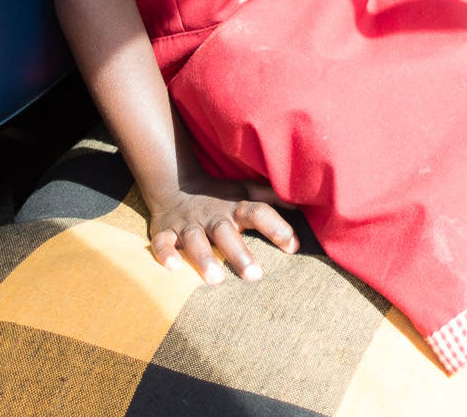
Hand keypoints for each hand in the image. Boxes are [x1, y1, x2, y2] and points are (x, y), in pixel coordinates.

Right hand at [147, 177, 298, 284]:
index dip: (276, 227)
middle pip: (226, 232)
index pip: (258, 212)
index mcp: (235, 207)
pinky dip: (165, 254)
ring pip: (194, 239)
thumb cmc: (221, 197)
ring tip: (216, 281)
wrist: (176, 186)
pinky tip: (173, 268)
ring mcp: (187, 223)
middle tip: (255, 276)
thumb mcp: (246, 193)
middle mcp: (213, 215)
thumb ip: (272, 201)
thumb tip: (304, 205)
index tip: (293, 246)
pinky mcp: (164, 231)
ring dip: (204, 259)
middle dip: (239, 253)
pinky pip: (162, 242)